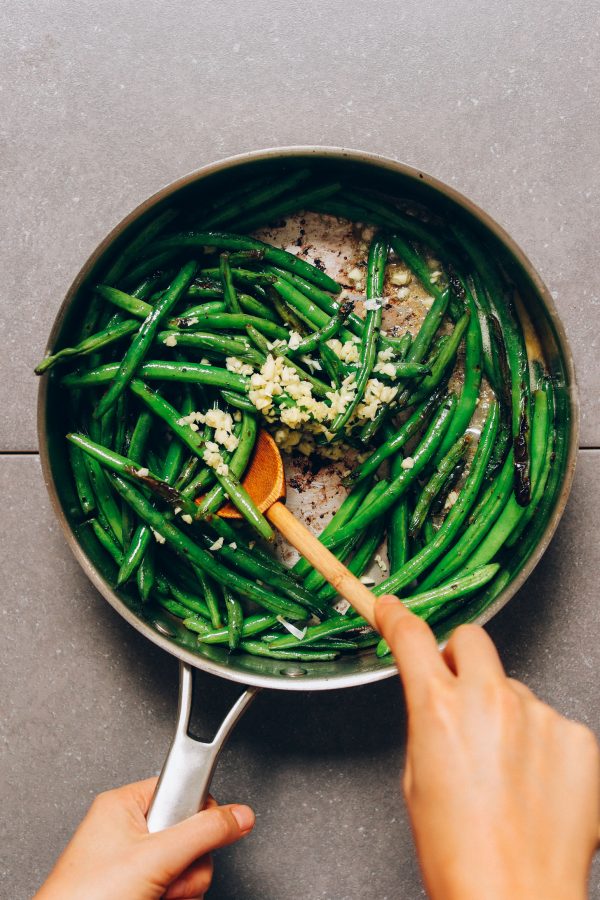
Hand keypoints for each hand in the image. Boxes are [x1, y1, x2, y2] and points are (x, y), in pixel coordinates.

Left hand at [34, 778, 253, 899]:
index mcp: (124, 804)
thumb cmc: (86, 897)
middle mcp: (126, 829)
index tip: (201, 831)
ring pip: (184, 864)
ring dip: (180, 887)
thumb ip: (204, 832)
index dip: (196, 812)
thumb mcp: (156, 857)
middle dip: (186, 863)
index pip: (181, 789)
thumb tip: (239, 815)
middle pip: (188, 833)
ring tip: (156, 896)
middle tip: (167, 876)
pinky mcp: (135, 889)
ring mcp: (130, 862)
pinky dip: (172, 898)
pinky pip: (174, 886)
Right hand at [376, 595, 598, 899]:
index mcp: (439, 710)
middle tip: (459, 693)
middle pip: (471, 639)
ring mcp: (540, 716)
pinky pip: (552, 721)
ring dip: (506, 713)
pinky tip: (536, 784)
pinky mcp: (578, 738)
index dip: (398, 618)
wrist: (515, 899)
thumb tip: (438, 699)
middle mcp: (491, 701)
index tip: (394, 610)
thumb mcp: (417, 780)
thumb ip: (429, 723)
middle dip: (459, 657)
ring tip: (506, 772)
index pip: (412, 638)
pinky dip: (542, 743)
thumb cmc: (459, 856)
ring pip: (515, 687)